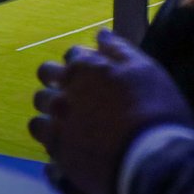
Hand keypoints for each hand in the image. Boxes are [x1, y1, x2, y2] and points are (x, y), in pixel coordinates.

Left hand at [28, 30, 193, 193]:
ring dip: (51, 104)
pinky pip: (38, 132)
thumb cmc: (155, 110)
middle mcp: (64, 89)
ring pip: (39, 103)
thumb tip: (100, 34)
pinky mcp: (54, 146)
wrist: (151, 159)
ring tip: (69, 117)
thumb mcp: (146, 71)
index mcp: (86, 67)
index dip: (82, 63)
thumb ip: (119, 50)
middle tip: (76, 93)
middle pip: (47, 74)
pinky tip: (64, 138)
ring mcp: (56, 118)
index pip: (73, 55)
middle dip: (58, 78)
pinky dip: (48, 131)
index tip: (92, 75)